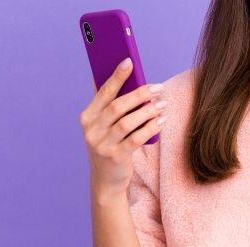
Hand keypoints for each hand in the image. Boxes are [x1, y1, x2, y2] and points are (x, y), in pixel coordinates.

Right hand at [80, 58, 167, 199]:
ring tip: (162, 103)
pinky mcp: (116, 157)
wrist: (105, 181)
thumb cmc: (109, 145)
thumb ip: (108, 104)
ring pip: (128, 122)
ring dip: (148, 111)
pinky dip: (151, 127)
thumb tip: (117, 74)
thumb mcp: (103, 126)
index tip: (129, 61)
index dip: (116, 76)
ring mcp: (102, 145)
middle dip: (139, 94)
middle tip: (157, 87)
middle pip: (117, 106)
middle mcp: (91, 130)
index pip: (103, 92)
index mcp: (87, 117)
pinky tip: (161, 120)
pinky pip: (136, 138)